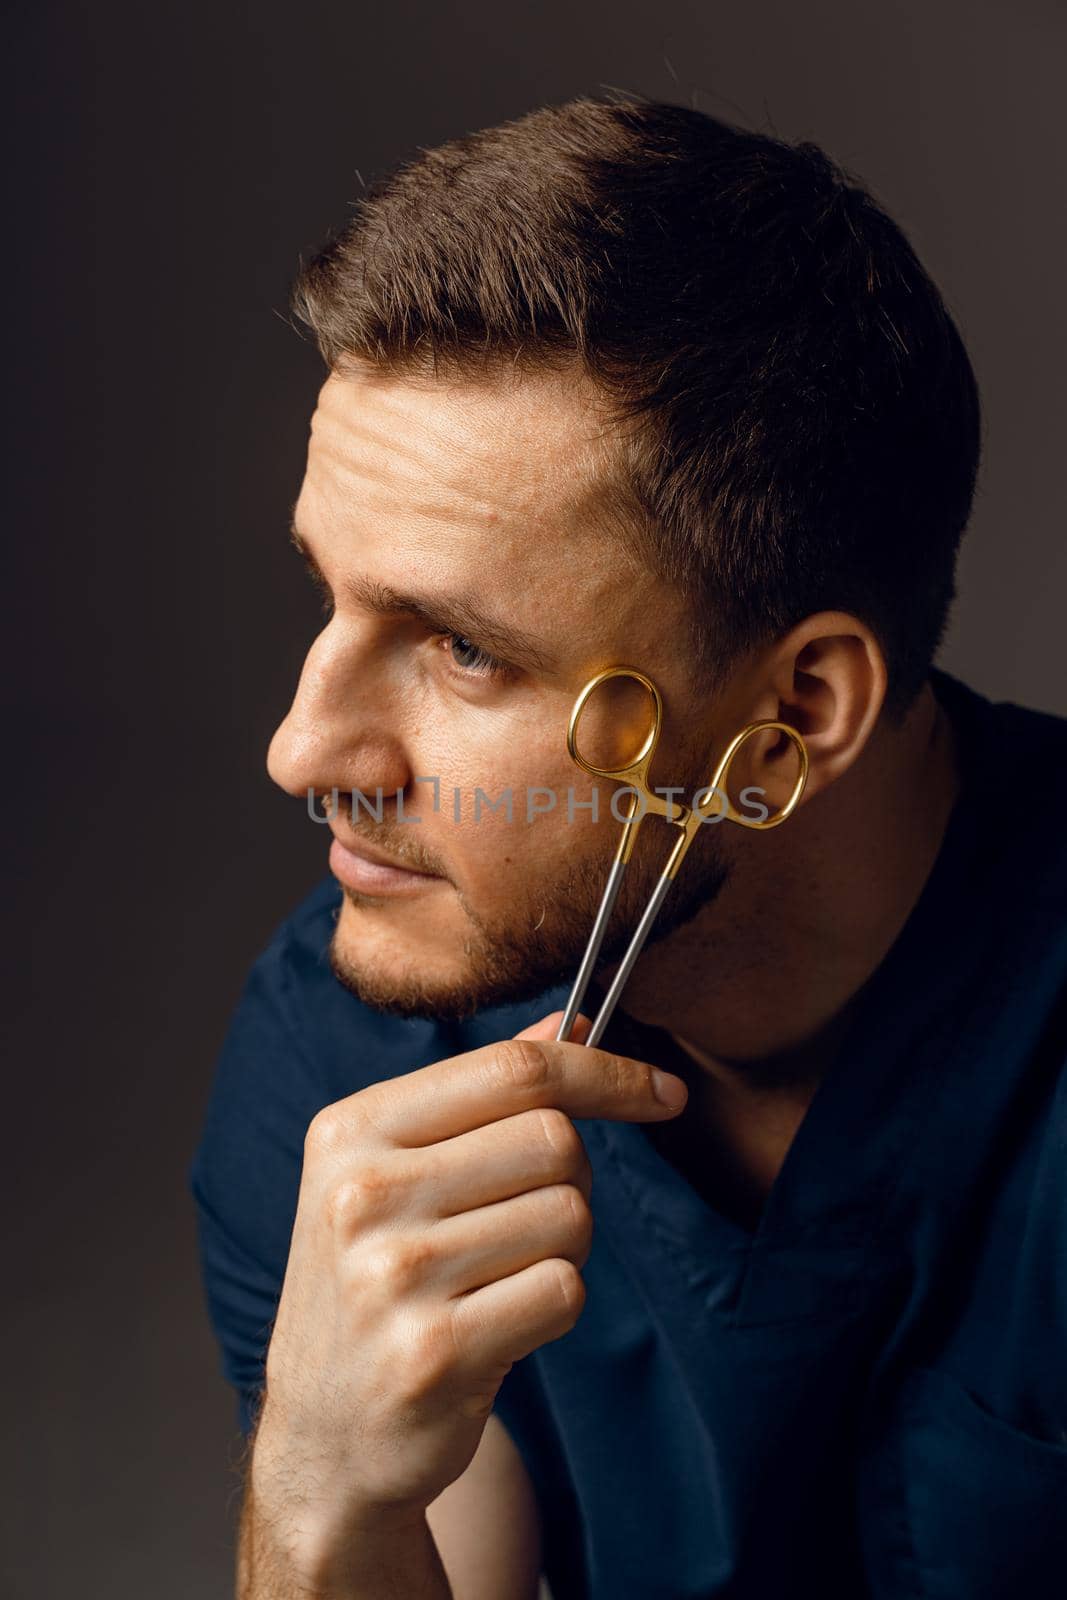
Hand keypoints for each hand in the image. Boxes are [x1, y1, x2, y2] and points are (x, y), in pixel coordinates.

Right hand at [250, 1012, 687, 1580]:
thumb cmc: (375, 1284)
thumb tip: (576, 1022)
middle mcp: (361, 1193)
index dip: (605, 1073)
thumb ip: (483, 1094)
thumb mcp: (398, 1173)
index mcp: (351, 1130)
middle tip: (531, 1220)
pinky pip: (562, 1290)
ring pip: (567, 1215)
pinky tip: (500, 1325)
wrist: (324, 1438)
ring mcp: (391, 1275)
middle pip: (553, 1139)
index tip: (662, 1092)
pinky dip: (554, 1305)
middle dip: (573, 1179)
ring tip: (501, 1278)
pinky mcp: (433, 1353)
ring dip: (564, 1247)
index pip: (513, 1068)